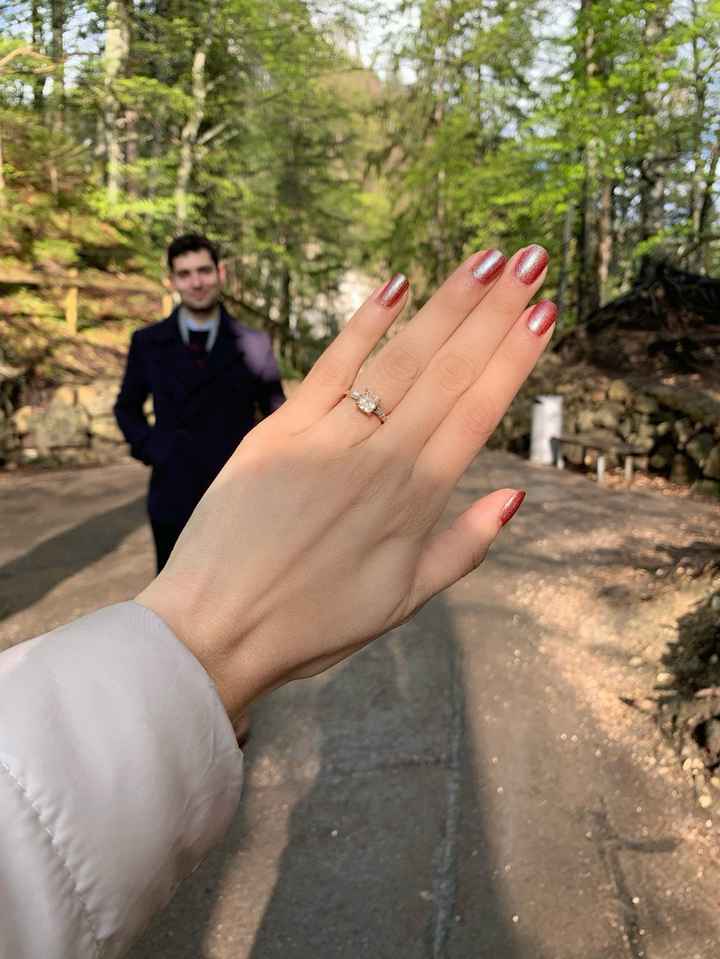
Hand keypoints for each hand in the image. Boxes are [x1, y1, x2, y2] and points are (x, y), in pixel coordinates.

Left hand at [136, 246, 555, 723]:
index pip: (478, 411)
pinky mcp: (279, 430)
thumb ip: (463, 546)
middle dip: (494, 312)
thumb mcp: (404, 601)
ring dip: (446, 306)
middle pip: (449, 372)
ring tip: (486, 261)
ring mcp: (328, 439)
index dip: (514, 357)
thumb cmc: (313, 622)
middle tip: (531, 261)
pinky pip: (329, 367)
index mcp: (415, 500)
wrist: (216, 627)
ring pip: (399, 360)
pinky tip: (395, 286)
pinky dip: (363, 325)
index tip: (543, 312)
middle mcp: (380, 460)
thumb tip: (516, 496)